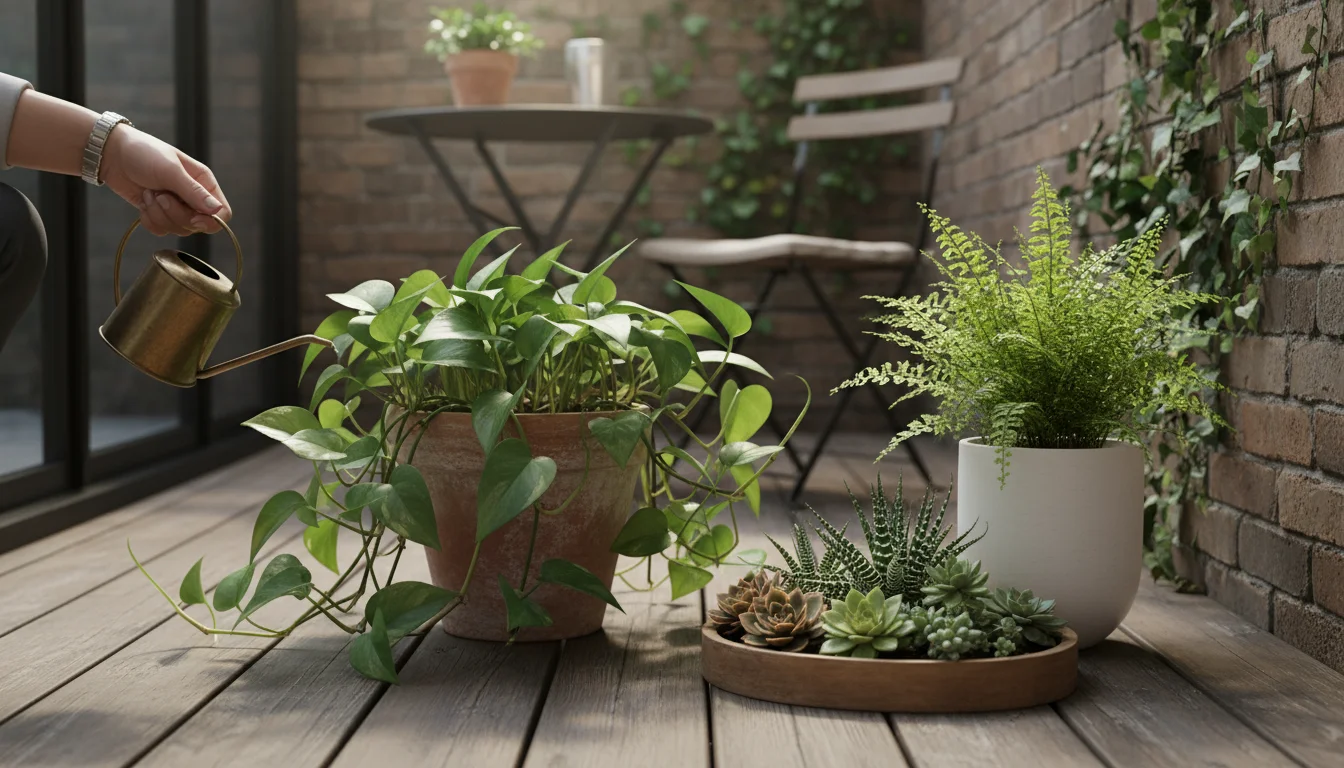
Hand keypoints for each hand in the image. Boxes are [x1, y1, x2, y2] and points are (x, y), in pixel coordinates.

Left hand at [100, 125, 231, 236]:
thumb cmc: (143, 153)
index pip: (222, 213)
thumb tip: (216, 210)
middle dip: (175, 214)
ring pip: (178, 229)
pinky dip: (149, 219)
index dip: (211, 221)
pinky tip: (144, 202)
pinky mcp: (160, 214)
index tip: (193, 218)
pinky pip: (161, 230)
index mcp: (204, 183)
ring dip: (159, 214)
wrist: (112, 154)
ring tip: (150, 193)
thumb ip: (193, 191)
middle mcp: (193, 197)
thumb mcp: (170, 170)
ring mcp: (177, 207)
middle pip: (198, 225)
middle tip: (160, 195)